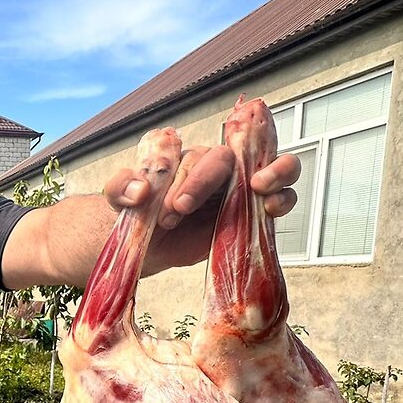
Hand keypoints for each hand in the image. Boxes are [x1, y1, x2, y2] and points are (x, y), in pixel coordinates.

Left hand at [102, 145, 300, 274]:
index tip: (170, 208)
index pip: (194, 156)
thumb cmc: (141, 216)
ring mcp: (238, 187)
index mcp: (186, 158)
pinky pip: (280, 197)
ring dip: (274, 171)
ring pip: (271, 163)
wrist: (150, 246)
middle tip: (182, 209)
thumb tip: (140, 190)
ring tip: (259, 188)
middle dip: (206, 182)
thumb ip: (121, 187)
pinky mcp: (252, 212)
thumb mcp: (120, 199)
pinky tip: (271, 208)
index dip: (185, 180)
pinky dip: (283, 198)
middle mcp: (215, 167)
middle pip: (228, 157)